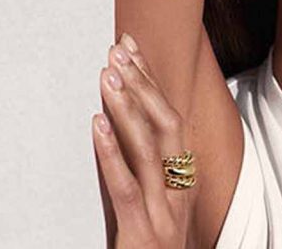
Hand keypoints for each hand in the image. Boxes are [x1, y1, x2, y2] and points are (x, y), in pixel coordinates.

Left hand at [92, 33, 193, 248]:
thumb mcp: (150, 205)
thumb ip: (140, 169)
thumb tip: (117, 122)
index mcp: (185, 182)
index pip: (171, 120)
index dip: (152, 82)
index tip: (131, 49)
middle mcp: (181, 192)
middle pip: (169, 125)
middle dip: (144, 84)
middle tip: (119, 51)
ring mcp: (164, 213)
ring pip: (152, 149)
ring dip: (128, 107)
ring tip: (107, 76)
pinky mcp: (142, 234)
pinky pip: (126, 186)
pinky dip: (111, 151)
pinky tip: (96, 124)